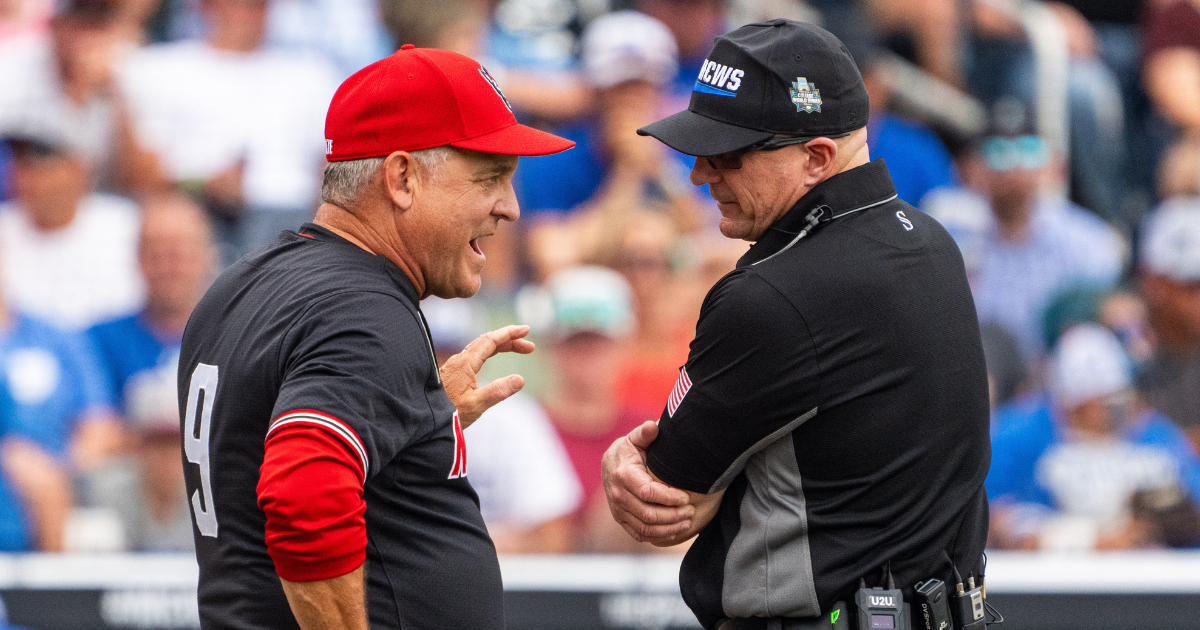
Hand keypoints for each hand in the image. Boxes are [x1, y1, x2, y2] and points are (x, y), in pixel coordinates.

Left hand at [440, 325, 534, 427]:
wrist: (423, 419)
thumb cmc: (447, 415)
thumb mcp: (475, 405)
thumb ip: (498, 392)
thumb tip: (520, 380)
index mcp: (465, 363)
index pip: (490, 341)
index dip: (509, 333)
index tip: (526, 330)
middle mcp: (460, 360)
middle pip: (488, 342)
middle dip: (510, 340)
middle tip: (529, 346)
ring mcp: (456, 366)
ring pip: (481, 348)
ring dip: (501, 346)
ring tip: (519, 349)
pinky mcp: (453, 373)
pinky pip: (475, 355)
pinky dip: (490, 352)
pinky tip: (493, 358)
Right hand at [601, 421, 694, 542]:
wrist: (610, 464)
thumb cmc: (630, 450)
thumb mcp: (636, 438)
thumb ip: (645, 433)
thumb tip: (653, 426)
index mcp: (623, 475)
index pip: (648, 492)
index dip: (669, 497)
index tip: (687, 497)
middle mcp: (617, 495)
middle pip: (648, 514)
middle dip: (673, 515)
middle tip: (691, 511)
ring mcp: (618, 509)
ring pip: (645, 527)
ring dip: (669, 528)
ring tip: (688, 521)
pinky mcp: (621, 519)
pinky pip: (640, 533)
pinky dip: (659, 535)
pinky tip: (676, 530)